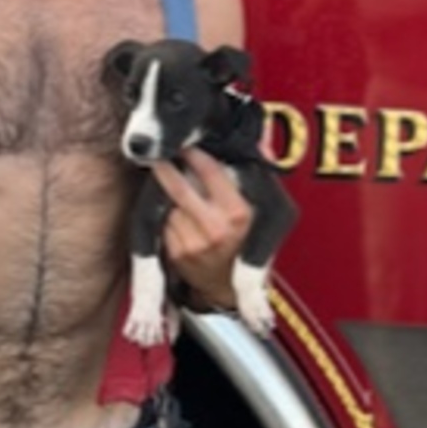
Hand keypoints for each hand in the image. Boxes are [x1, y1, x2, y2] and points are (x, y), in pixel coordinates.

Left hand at [153, 147, 251, 309]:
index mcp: (239, 213)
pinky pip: (164, 223)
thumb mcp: (267, 208)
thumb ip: (260, 172)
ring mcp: (194, 243)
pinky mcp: (177, 254)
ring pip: (170, 204)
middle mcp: (215, 228)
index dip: (194, 153)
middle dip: (166, 167)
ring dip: (168, 193)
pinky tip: (178, 214)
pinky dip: (167, 214)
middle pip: (179, 187)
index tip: (186, 141)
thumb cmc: (251, 243)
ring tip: (176, 189)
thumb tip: (260, 138)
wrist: (232, 288)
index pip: (209, 172)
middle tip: (158, 152)